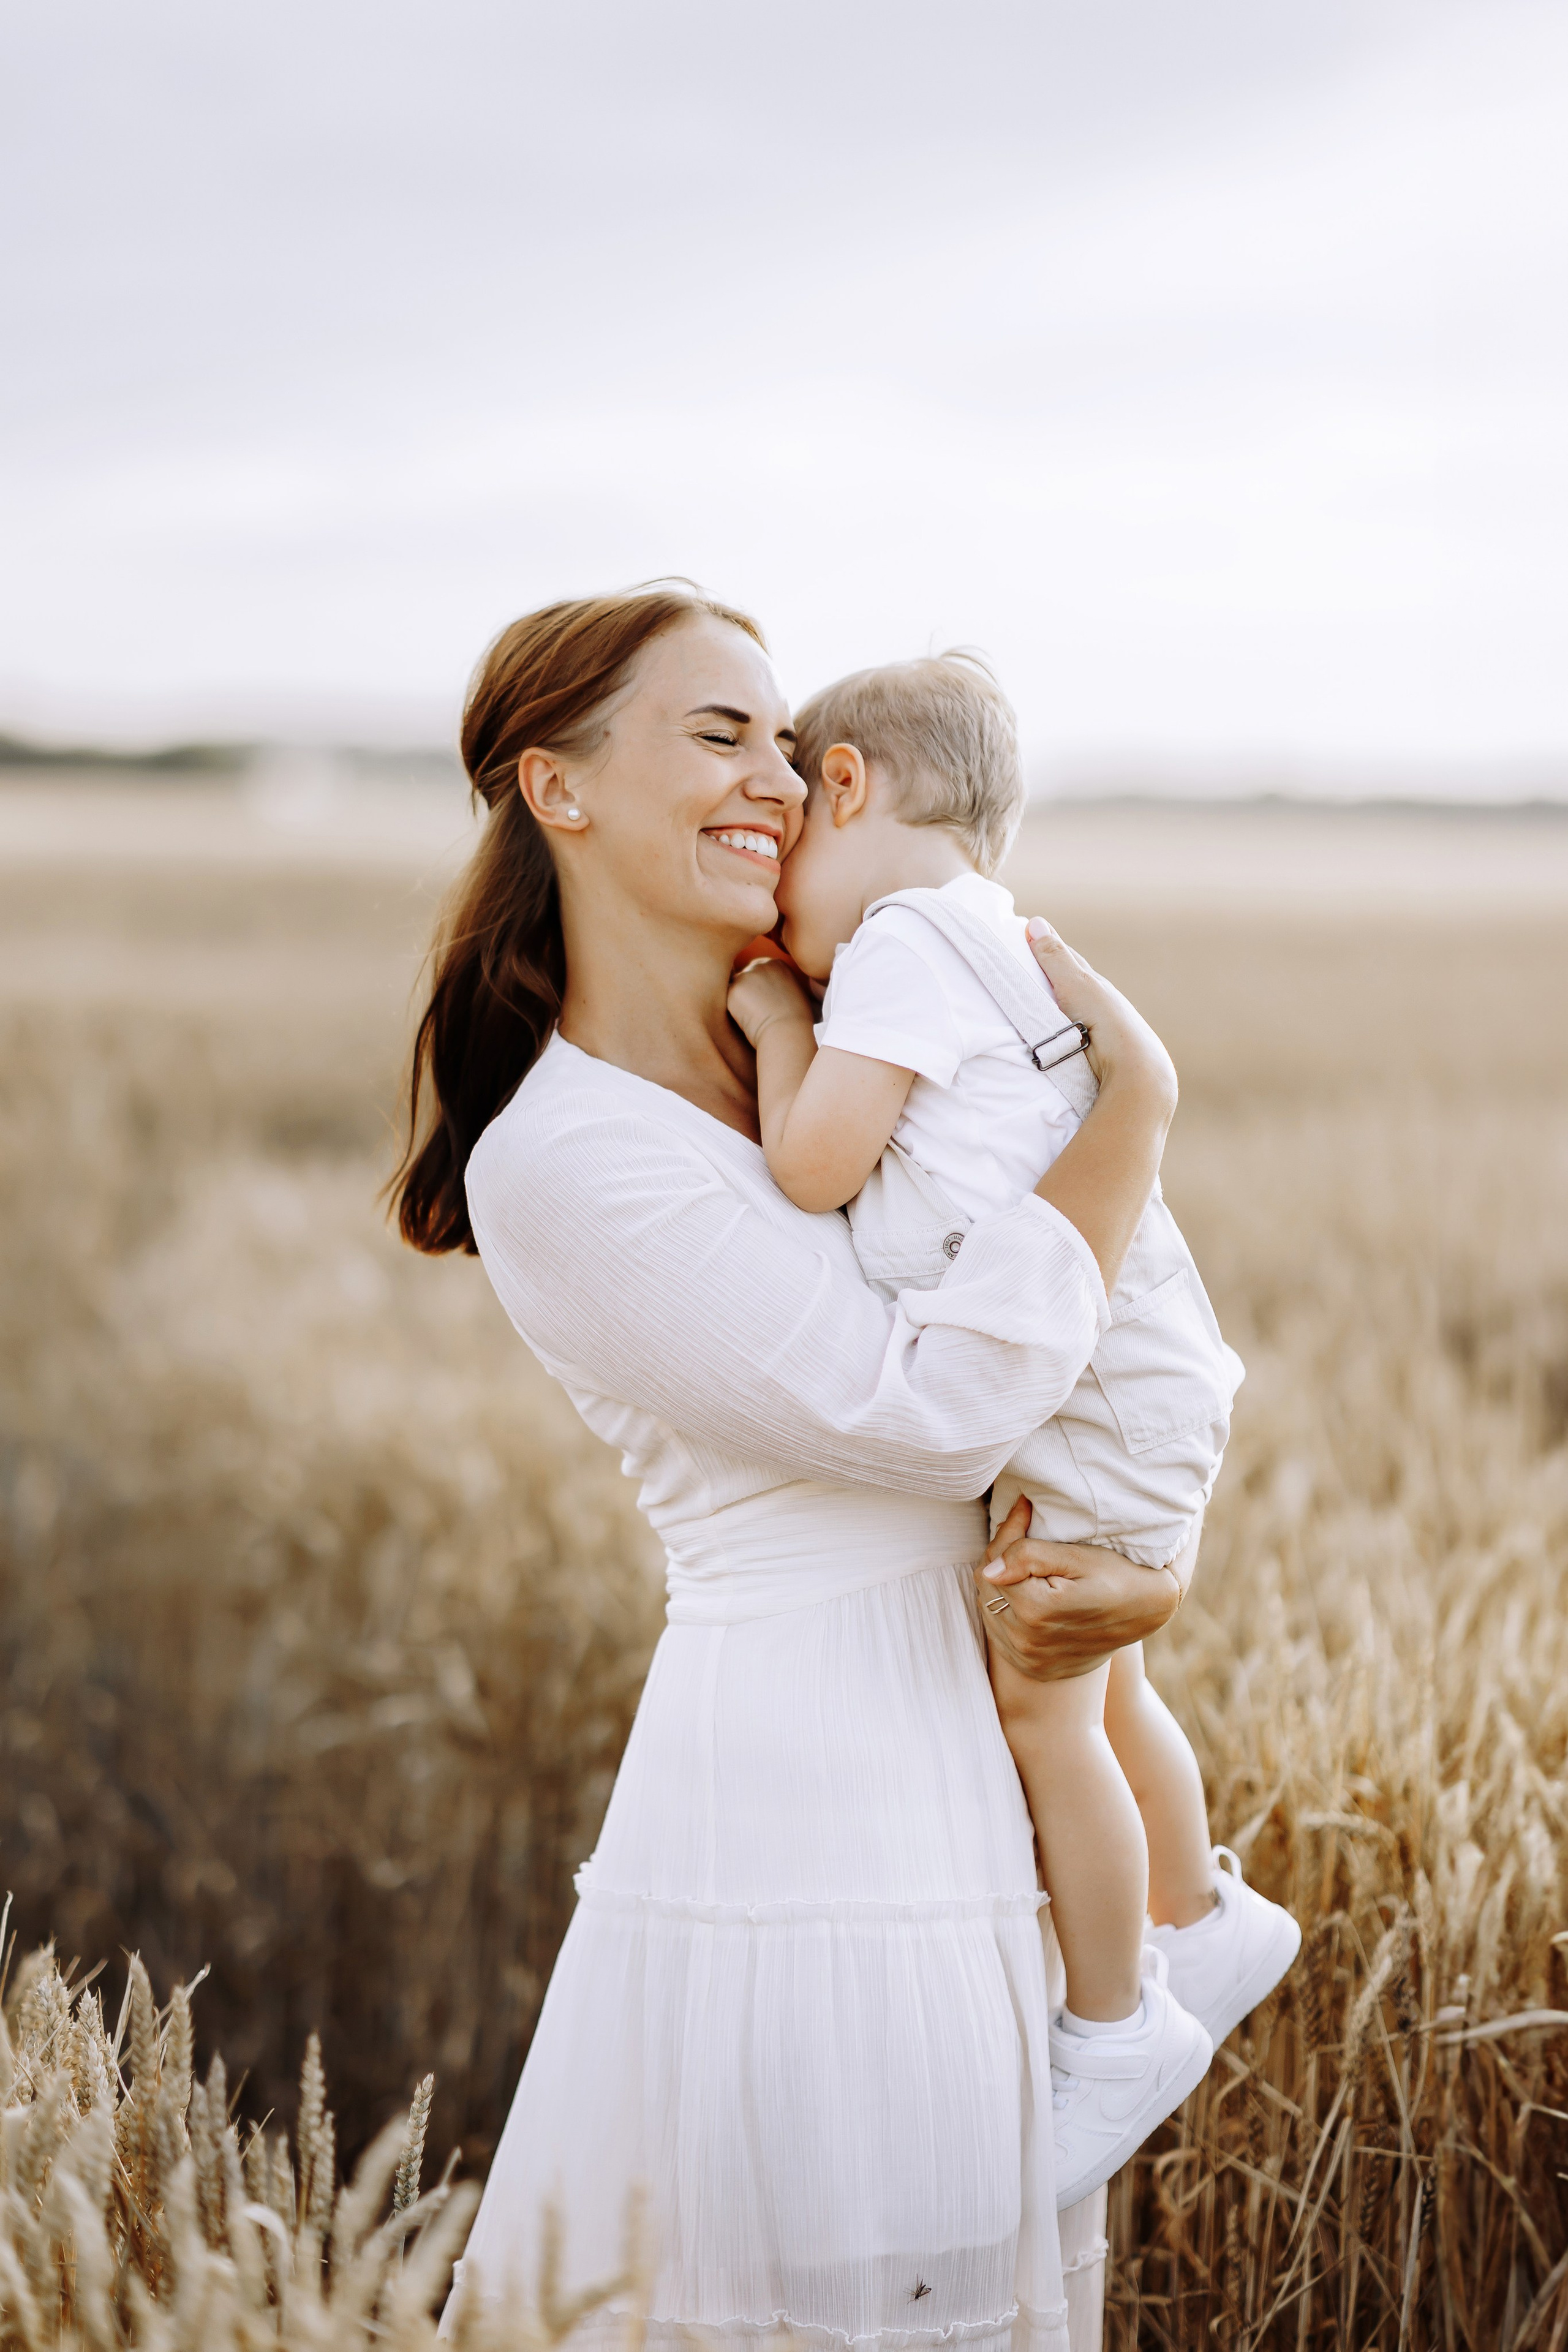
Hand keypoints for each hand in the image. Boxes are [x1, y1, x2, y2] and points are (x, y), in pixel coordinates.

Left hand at [727, 957, 815, 1048]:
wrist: (787, 1032)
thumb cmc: (797, 1022)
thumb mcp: (798, 994)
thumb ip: (784, 986)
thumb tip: (780, 993)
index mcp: (777, 964)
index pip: (759, 972)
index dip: (759, 990)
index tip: (766, 1004)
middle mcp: (761, 964)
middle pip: (744, 977)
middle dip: (747, 993)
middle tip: (758, 1012)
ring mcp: (746, 975)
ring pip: (734, 988)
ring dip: (739, 1002)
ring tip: (754, 1017)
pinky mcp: (734, 989)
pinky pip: (726, 999)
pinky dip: (733, 1011)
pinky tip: (746, 1019)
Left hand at [973, 1494, 1179, 1679]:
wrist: (1146, 1611)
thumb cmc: (1115, 1576)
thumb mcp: (1077, 1557)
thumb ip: (1029, 1556)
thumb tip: (990, 1569)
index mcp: (1036, 1610)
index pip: (994, 1563)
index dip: (1008, 1532)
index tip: (1024, 1511)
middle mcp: (1027, 1641)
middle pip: (987, 1588)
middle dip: (1001, 1559)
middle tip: (1024, 1534)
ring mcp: (1030, 1659)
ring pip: (989, 1610)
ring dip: (1001, 1586)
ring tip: (1027, 1565)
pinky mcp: (1034, 1667)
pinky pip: (1000, 1635)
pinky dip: (1006, 1612)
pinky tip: (1025, 1594)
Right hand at [1022, 918, 1176, 1109]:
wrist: (1128, 1066)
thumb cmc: (1103, 1017)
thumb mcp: (1074, 981)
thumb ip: (1054, 956)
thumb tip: (1034, 923)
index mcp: (1093, 985)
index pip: (1067, 961)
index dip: (1048, 949)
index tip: (1028, 936)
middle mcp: (1094, 1006)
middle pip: (1065, 987)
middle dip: (1047, 978)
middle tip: (1019, 968)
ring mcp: (1090, 1031)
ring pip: (1063, 1015)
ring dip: (1047, 1011)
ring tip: (1023, 1008)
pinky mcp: (1083, 1055)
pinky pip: (1059, 1040)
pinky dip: (1049, 1036)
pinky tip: (1037, 1041)